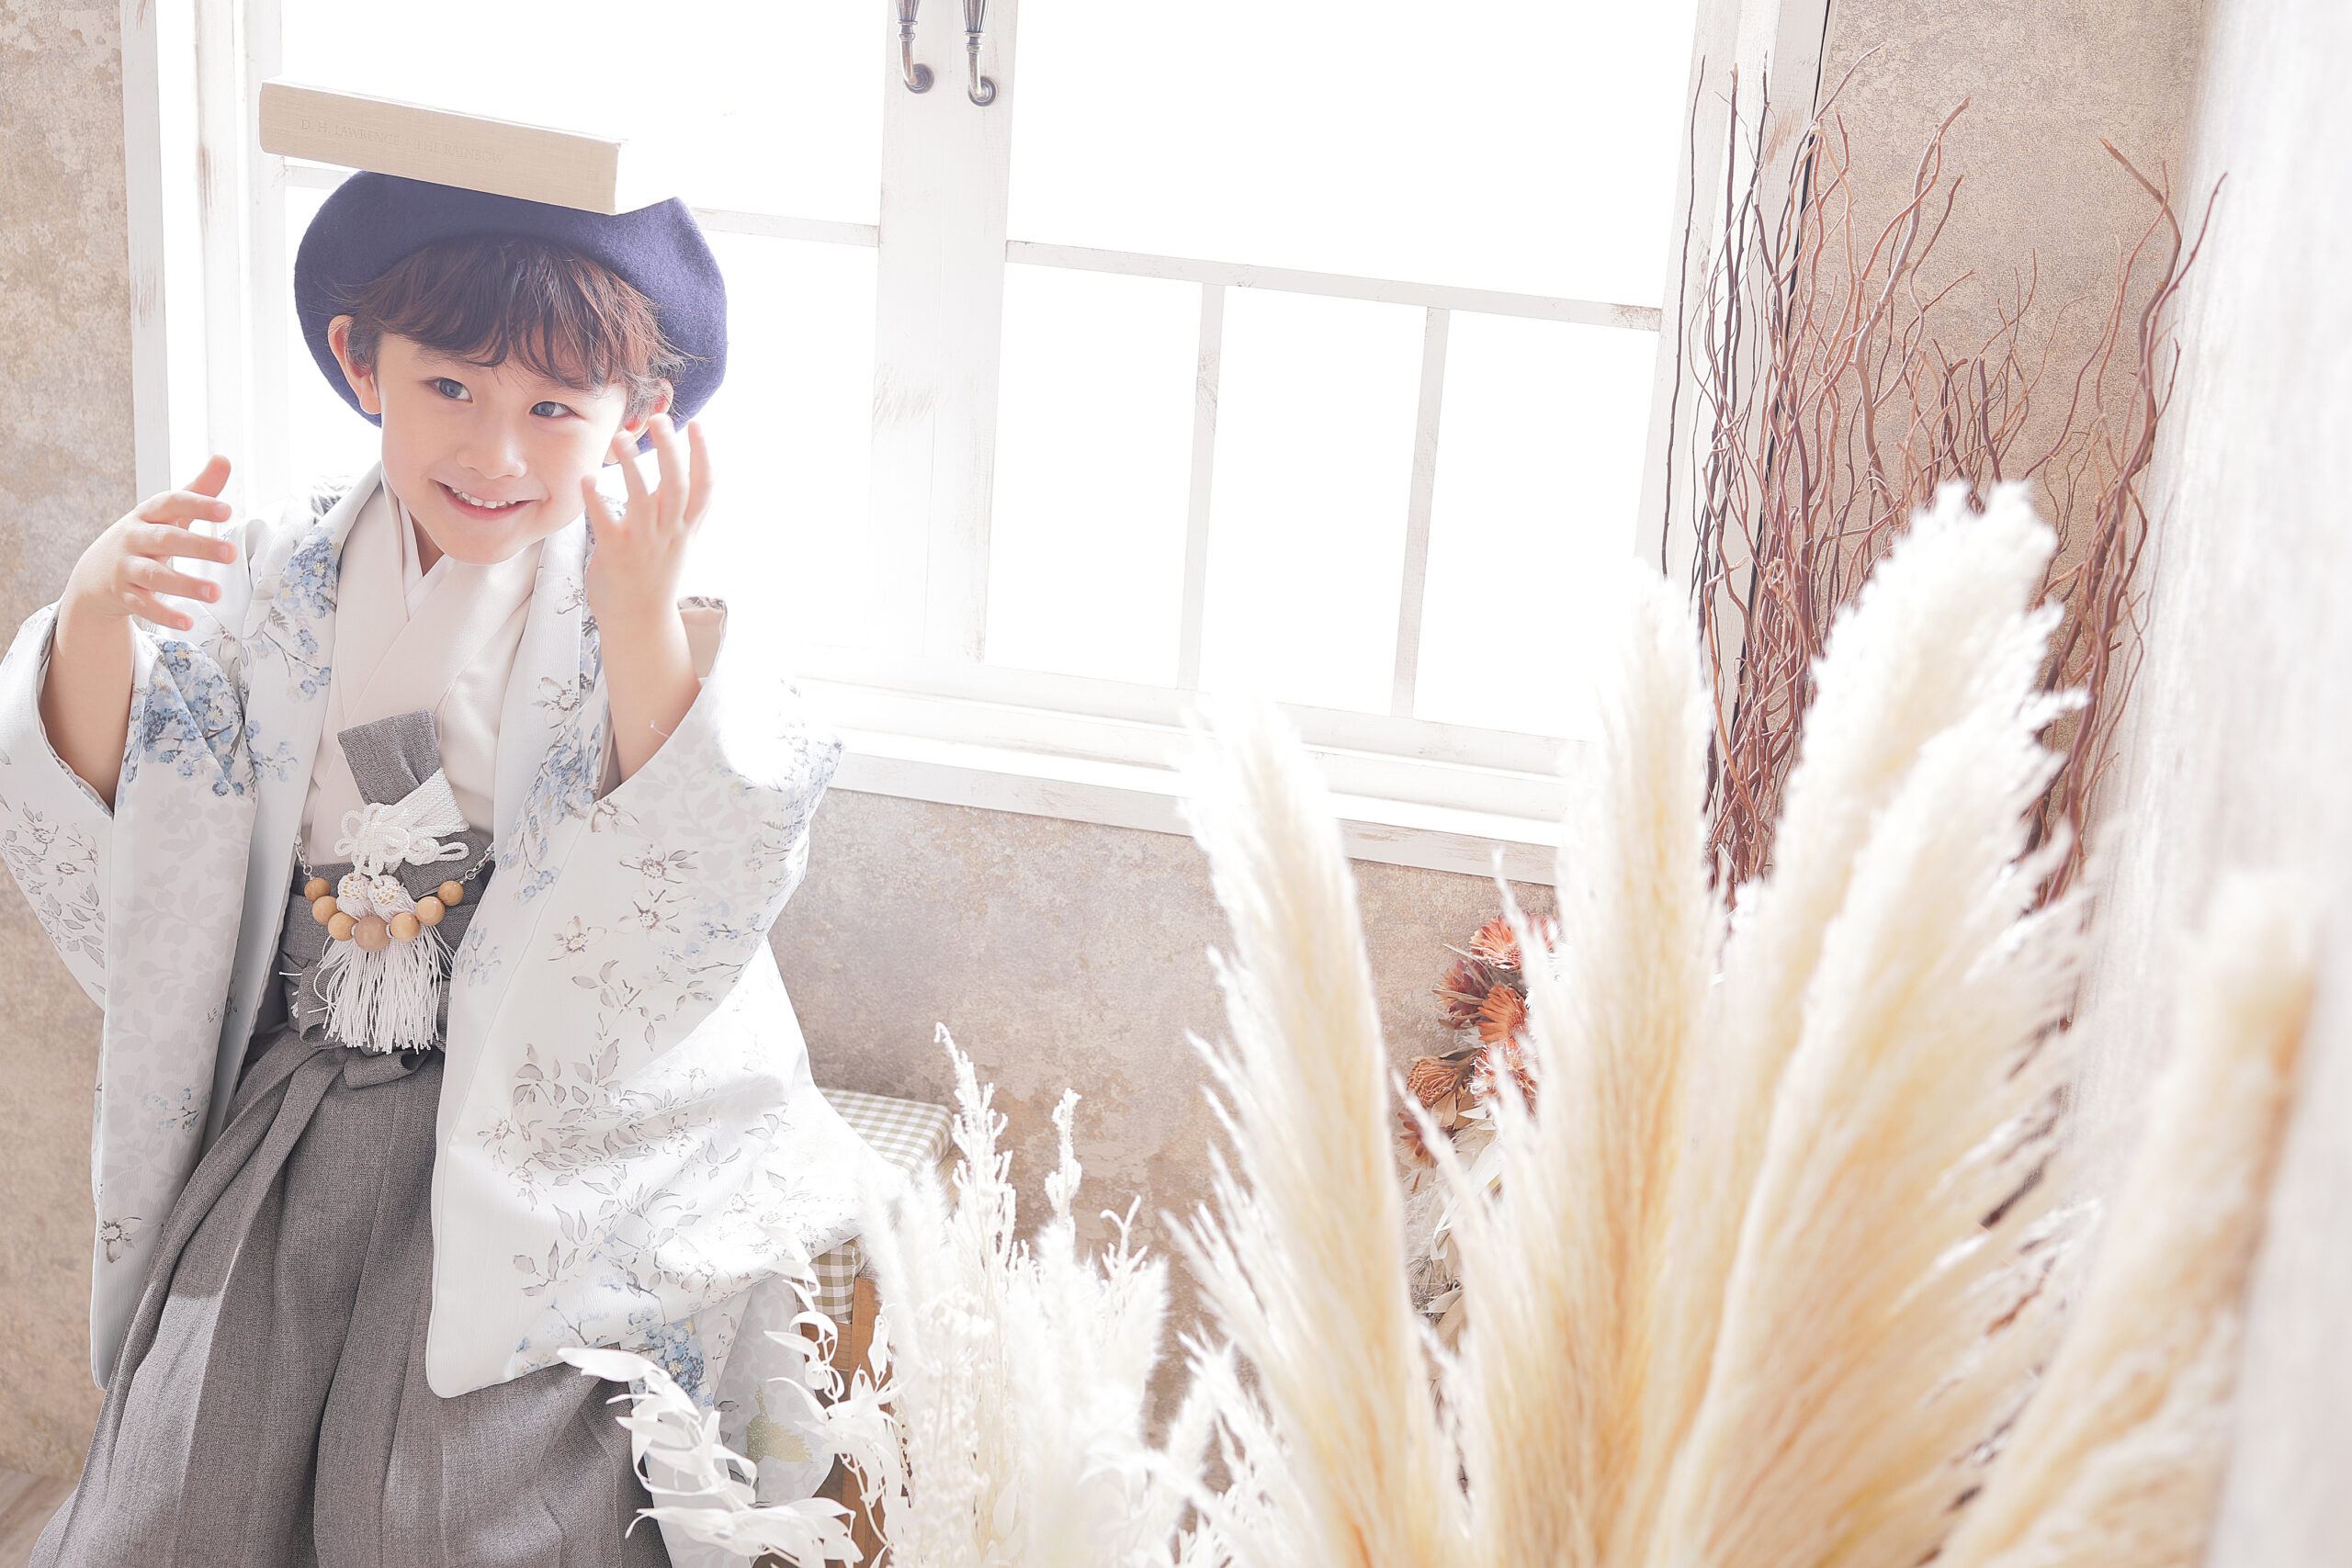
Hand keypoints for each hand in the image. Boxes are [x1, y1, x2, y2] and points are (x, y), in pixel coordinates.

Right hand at [63, 455, 237, 632]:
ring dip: (185, 584)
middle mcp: (134, 539)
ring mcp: (126, 568)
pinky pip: (144, 606)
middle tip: (231, 554)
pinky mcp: (124, 595)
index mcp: (147, 515)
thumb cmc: (144, 537)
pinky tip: (188, 623)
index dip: (198, 504)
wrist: (95, 574)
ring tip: (216, 593)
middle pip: (165, 539)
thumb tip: (224, 458)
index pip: (171, 503)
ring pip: (154, 575)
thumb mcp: (167, 515)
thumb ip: (198, 490)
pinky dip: (165, 614)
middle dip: (197, 546)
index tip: (227, 509)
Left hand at [581, 415, 712, 633]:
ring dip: (633, 466)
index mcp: (686, 528)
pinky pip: (606, 522)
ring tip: (621, 438)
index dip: (703, 454)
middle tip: (659, 420)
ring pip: (642, 499)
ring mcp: (644, 543)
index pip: (704, 487)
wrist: (639, 619)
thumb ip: (682, 506)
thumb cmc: (655, 573)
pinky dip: (596, 499)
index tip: (695, 425)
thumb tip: (691, 466)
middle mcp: (669, 533)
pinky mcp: (616, 553)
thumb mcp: (680, 539)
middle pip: (676, 486)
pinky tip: (587, 478)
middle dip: (670, 450)